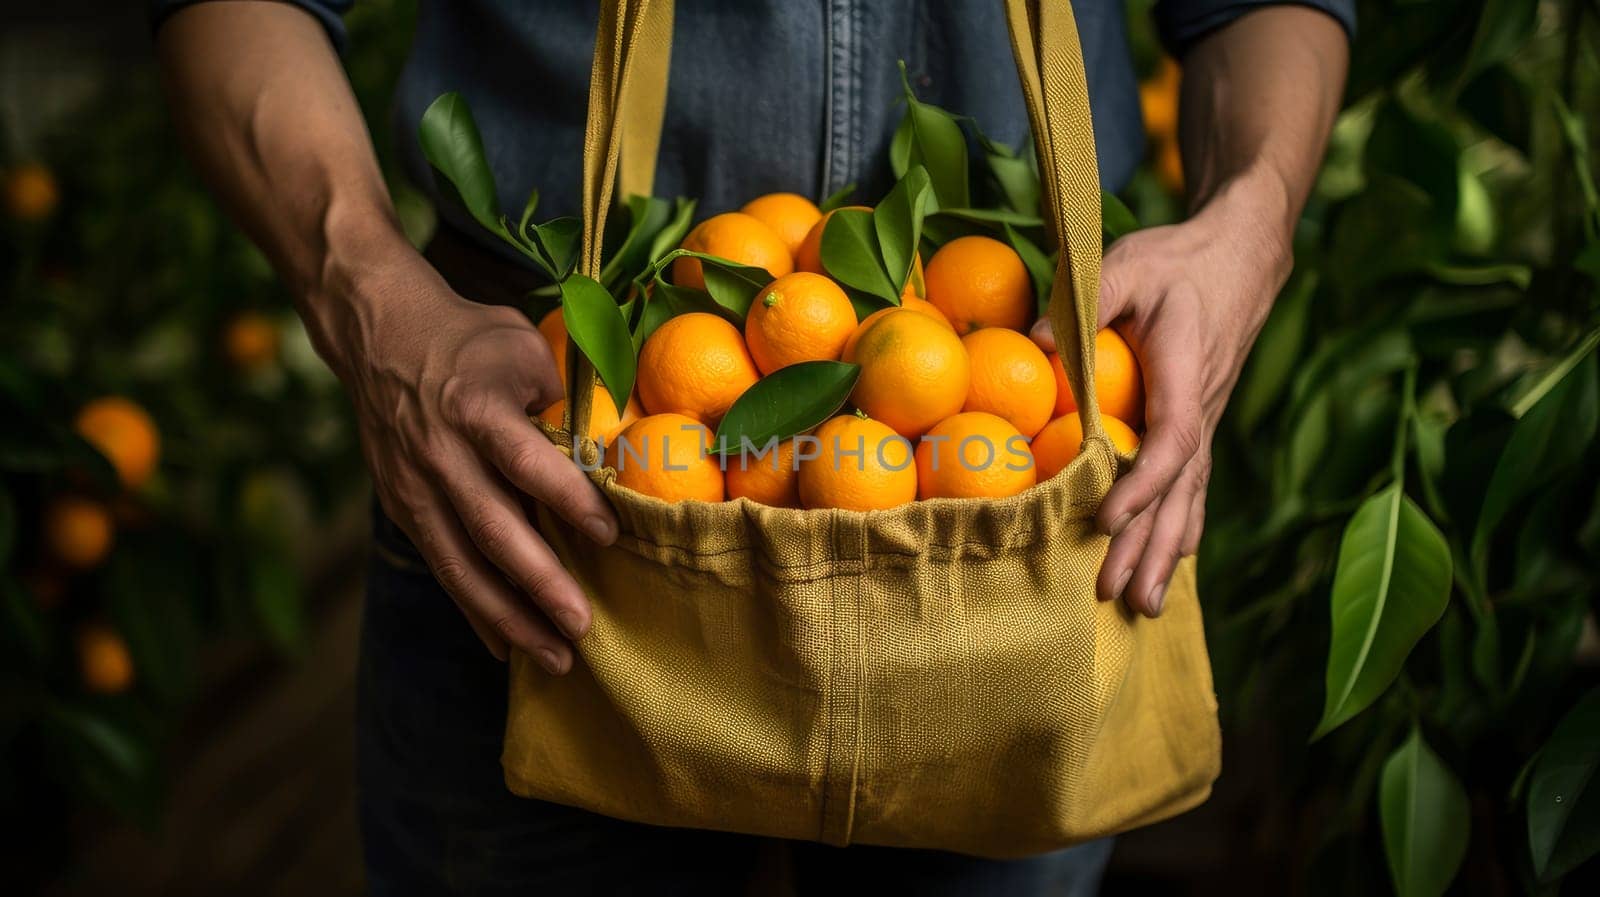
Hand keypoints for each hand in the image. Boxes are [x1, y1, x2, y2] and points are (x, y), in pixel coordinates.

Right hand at [318, 243, 616, 669]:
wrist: (379, 333)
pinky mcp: (404, 508)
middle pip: (493, 529)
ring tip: (554, 658)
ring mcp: (415, 487)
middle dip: (540, 583)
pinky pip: (443, 567)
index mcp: (475, 406)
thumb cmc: (470, 340)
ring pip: (462, 564)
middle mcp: (440, 453)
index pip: (525, 460)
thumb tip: (615, 445)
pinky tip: (508, 646)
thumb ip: (563, 397)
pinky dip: (476, 609)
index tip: (609, 534)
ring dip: (509, 617)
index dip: (567, 500)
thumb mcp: (522, 346)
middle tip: (583, 625)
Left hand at [1032, 181, 1291, 616]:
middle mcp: (1204, 410)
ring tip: (1144, 607)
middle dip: (1146, 545)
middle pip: (1179, 491)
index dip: (1142, 485)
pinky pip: (1193, 487)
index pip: (1172, 442)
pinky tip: (1171, 565)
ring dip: (1165, 554)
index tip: (1107, 518)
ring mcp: (1207, 423)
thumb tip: (1034, 346)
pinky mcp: (1202, 425)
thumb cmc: (1176, 259)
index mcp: (1187, 375)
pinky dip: (1180, 528)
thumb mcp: (1128, 266)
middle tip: (1115, 594)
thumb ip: (1086, 304)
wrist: (1240, 255)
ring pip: (1188, 498)